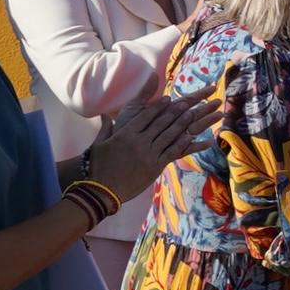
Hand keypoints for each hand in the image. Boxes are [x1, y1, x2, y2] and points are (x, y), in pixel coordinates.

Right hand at [84, 88, 219, 203]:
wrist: (103, 191)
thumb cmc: (98, 167)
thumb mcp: (98, 144)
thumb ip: (105, 127)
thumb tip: (104, 114)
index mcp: (125, 134)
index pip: (146, 116)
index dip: (158, 106)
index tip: (168, 99)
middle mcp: (139, 142)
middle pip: (160, 123)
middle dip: (174, 112)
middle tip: (185, 103)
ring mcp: (149, 154)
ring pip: (168, 136)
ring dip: (181, 124)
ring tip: (191, 114)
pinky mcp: (155, 167)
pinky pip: (172, 152)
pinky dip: (182, 143)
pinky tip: (191, 136)